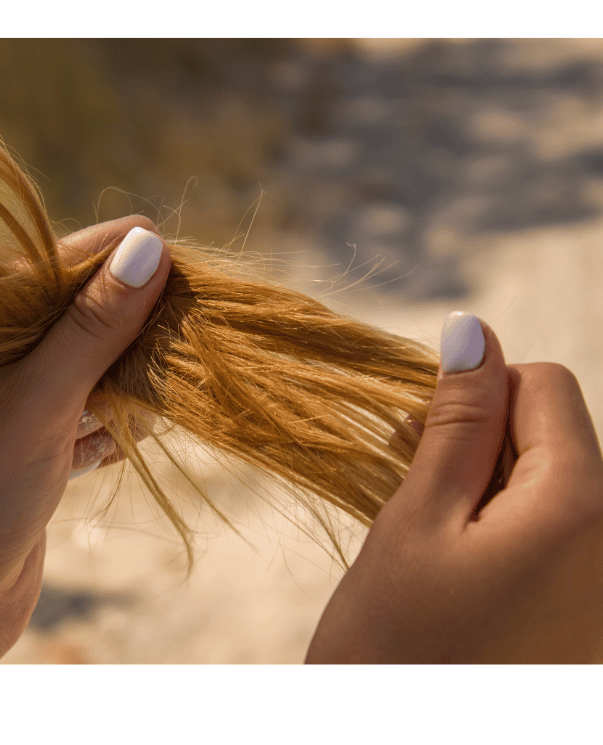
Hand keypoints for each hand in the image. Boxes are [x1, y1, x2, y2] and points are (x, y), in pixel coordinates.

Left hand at [0, 215, 169, 662]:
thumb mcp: (41, 397)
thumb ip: (93, 324)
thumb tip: (148, 243)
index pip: (76, 261)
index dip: (135, 263)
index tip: (192, 279)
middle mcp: (9, 353)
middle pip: (97, 314)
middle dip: (142, 330)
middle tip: (180, 351)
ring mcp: (27, 400)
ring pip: (102, 368)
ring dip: (134, 385)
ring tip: (147, 405)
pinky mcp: (43, 445)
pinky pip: (97, 417)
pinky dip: (116, 429)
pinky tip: (120, 446)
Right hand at [306, 313, 602, 662]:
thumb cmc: (395, 647)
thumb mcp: (415, 521)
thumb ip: (456, 422)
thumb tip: (473, 330)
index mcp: (582, 509)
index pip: (545, 386)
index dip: (476, 395)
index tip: (418, 436)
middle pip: (555, 436)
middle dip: (480, 443)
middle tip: (409, 484)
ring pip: (550, 485)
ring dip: (484, 488)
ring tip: (426, 534)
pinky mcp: (585, 616)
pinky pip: (556, 537)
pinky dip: (501, 531)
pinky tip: (454, 564)